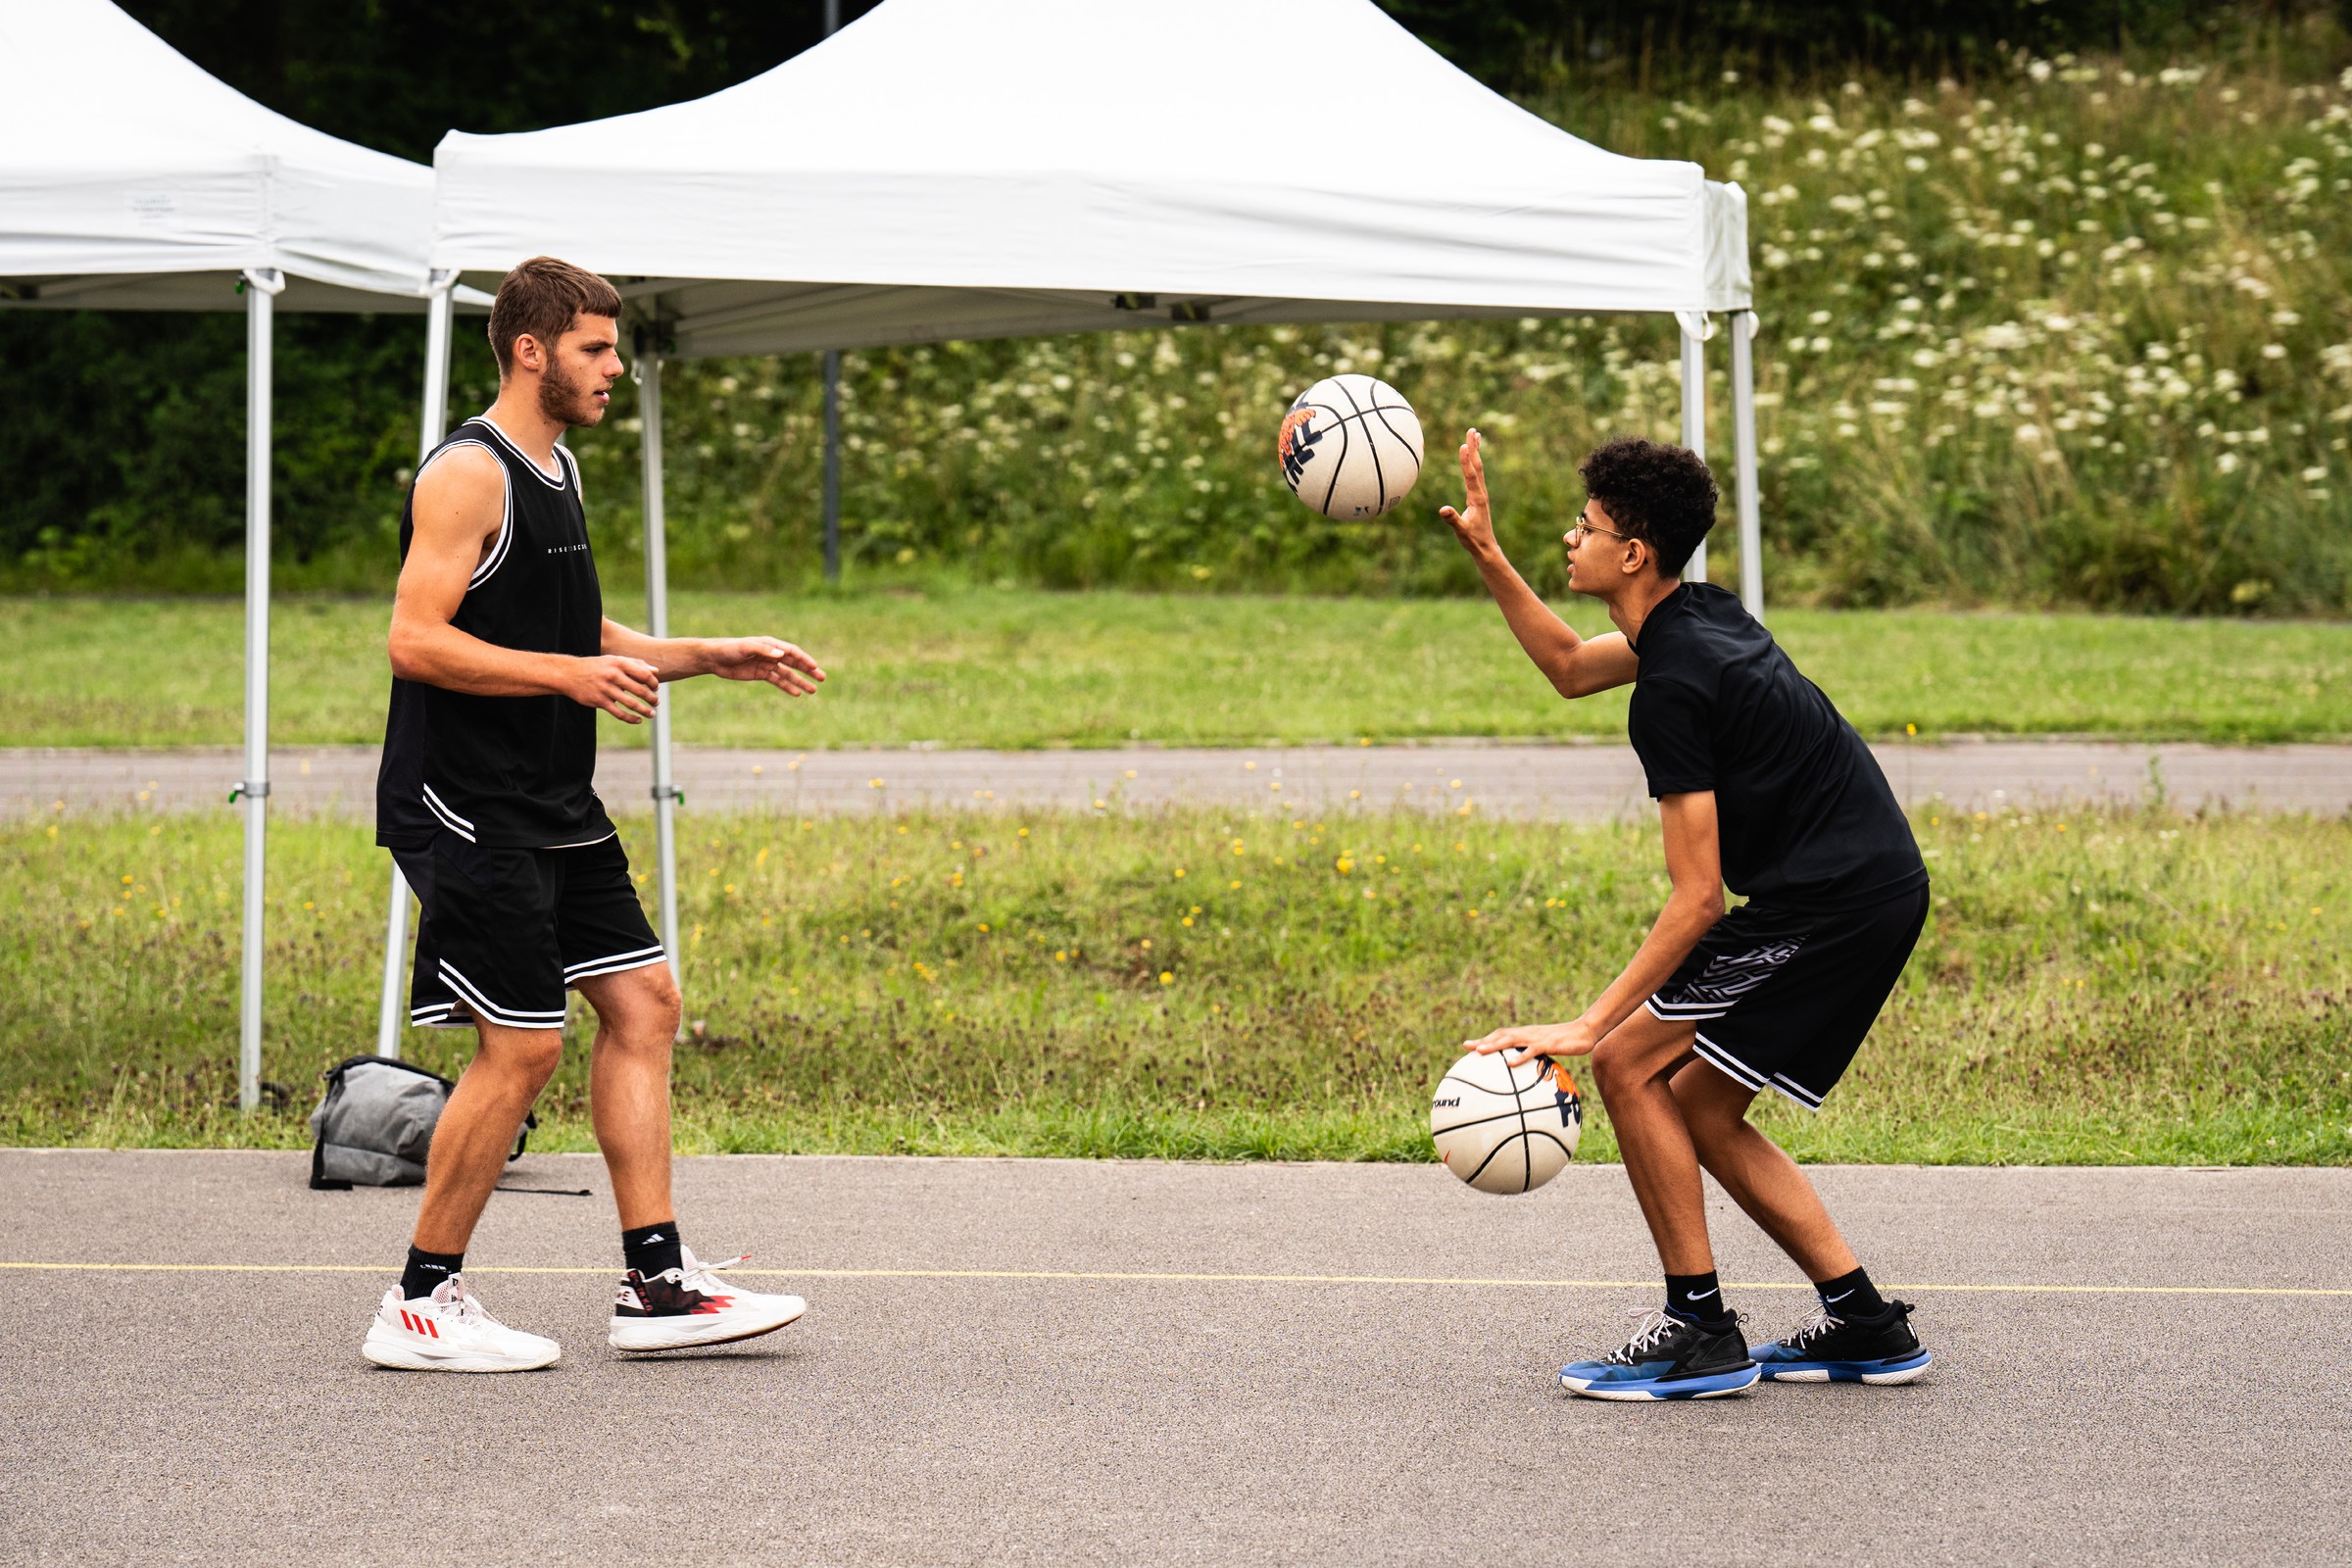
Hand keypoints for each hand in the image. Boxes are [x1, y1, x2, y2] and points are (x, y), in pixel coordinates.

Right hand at [568, 655, 660, 722]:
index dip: (653, 683)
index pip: (644, 674)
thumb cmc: (597, 667)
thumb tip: (656, 671)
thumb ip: (636, 664)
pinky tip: (638, 720)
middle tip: (656, 702)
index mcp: (619, 663)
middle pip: (640, 690)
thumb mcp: (614, 660)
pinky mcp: (599, 701)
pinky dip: (631, 718)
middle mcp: (613, 675)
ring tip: (652, 713)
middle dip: (652, 699)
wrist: (569, 674)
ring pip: (631, 704)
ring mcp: (606, 689)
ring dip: (645, 710)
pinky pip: (619, 713)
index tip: (656, 688)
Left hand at [706, 637, 825, 694]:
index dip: (804, 659)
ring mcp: (767, 664)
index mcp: (770, 644)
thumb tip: (781, 654)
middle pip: (794, 663)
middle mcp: (771, 654)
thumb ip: (764, 650)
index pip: (792, 652)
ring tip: (813, 690)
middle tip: (822, 678)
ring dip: (800, 681)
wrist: (714, 658)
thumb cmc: (730, 648)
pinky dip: (787, 687)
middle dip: (809, 670)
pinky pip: (777, 681)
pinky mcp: (761, 674)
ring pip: (788, 674)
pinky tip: (797, 694)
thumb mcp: (746, 647)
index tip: (814, 667)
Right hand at [1436, 428, 1495, 554]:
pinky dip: (1474, 462)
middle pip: (1477, 466)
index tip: (1463, 445)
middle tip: (1472, 430)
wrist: (1486, 547)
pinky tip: (1473, 458)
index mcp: (1476, 498)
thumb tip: (1443, 509)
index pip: (1470, 475)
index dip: (1466, 461)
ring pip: (1478, 468)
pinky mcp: (1478, 496)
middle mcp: (1481, 493)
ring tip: (1475, 436)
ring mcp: (1481, 493)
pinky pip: (1477, 474)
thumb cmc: (1473, 539)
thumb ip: (1453, 520)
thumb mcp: (1461, 531)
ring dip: (1476, 451)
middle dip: (1474, 448)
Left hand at [1464, 1017, 1598, 1067]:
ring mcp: (1536, 1038)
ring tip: (1480, 1051)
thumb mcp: (1548, 1050)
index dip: (1485, 1039)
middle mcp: (1527, 1033)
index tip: (1467, 1046)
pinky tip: (1510, 1063)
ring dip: (1494, 1045)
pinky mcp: (1548, 1044)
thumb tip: (1526, 1072)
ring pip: (1511, 1040)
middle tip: (1465, 1046)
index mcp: (1526, 1035)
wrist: (1585, 1031)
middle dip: (1483, 1041)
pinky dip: (1519, 1056)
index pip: (1501, 1035)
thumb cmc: (1567, 1042)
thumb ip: (1536, 1057)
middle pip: (1500, 1035)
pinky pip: (1531, 1050)